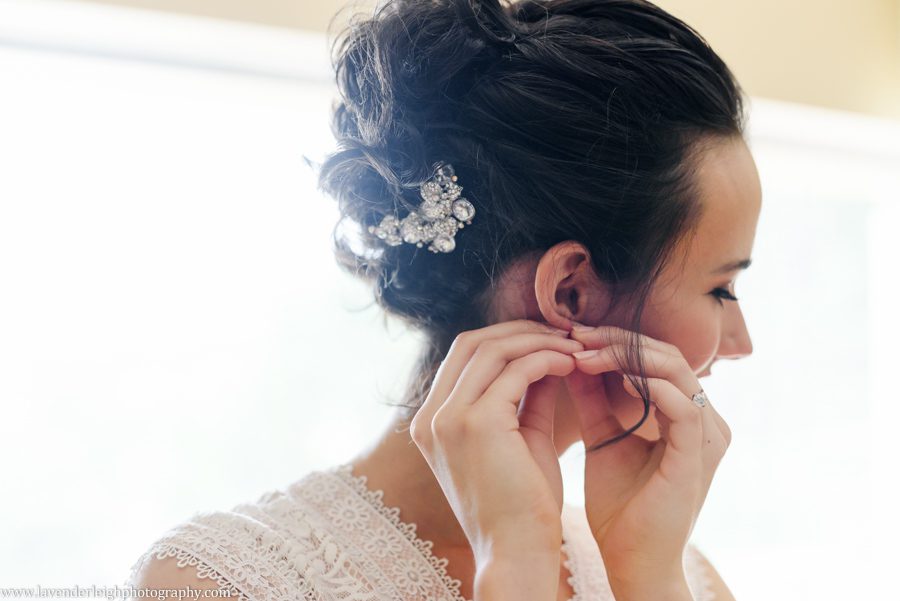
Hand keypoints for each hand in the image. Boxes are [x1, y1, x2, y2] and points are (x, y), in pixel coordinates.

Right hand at [409, 319, 584, 563]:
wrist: (517, 555)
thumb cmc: (522, 506)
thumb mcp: (518, 440)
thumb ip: (524, 397)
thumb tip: (545, 354)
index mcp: (431, 423)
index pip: (463, 356)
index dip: (505, 339)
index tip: (546, 340)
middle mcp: (430, 417)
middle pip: (472, 342)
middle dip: (520, 331)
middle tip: (562, 334)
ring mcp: (449, 419)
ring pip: (493, 349)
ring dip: (537, 341)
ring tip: (573, 348)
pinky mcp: (477, 423)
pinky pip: (516, 371)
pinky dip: (546, 359)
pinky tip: (571, 365)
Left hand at [564, 324, 731, 587]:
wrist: (630, 560)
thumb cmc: (618, 505)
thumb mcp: (602, 437)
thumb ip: (593, 398)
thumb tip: (573, 354)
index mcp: (684, 413)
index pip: (655, 357)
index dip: (614, 341)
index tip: (572, 335)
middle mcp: (704, 418)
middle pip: (666, 355)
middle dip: (618, 341)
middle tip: (577, 335)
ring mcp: (707, 436)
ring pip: (676, 371)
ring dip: (627, 357)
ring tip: (587, 354)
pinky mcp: (700, 455)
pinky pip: (684, 406)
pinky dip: (651, 387)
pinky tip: (617, 380)